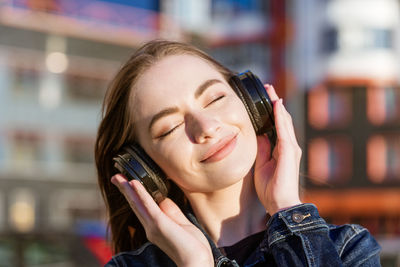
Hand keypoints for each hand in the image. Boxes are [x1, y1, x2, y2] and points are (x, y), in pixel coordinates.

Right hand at [111, 174, 212, 266]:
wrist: (196, 262)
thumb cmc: (192, 246)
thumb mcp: (182, 224)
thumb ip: (171, 212)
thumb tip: (163, 199)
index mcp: (155, 226)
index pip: (142, 207)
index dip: (134, 194)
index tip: (128, 182)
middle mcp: (150, 226)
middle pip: (134, 204)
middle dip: (124, 190)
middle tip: (115, 177)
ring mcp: (152, 225)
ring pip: (137, 203)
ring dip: (127, 189)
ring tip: (118, 177)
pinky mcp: (159, 224)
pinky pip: (148, 205)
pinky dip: (140, 193)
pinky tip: (133, 183)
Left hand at [253, 85, 301, 214]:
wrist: (280, 203)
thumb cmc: (271, 188)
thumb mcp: (261, 164)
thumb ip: (262, 149)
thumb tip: (258, 135)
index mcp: (281, 149)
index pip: (276, 125)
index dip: (271, 111)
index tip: (264, 98)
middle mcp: (288, 145)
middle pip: (282, 119)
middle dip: (274, 103)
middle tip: (267, 88)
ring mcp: (290, 147)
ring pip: (284, 120)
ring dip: (277, 105)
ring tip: (271, 91)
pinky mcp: (289, 151)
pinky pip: (283, 130)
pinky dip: (280, 116)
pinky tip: (276, 105)